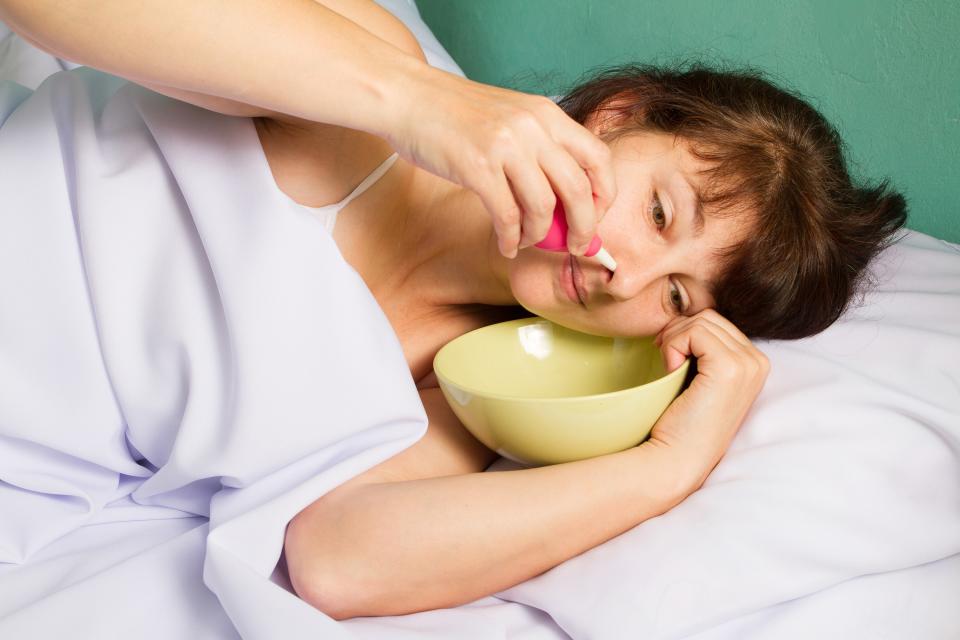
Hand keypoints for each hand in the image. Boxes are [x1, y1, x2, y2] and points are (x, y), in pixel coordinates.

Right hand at [385, 65, 616, 257]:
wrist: (407, 96)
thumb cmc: (456, 114)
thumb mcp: (511, 117)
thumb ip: (539, 148)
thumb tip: (565, 203)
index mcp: (546, 114)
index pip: (597, 157)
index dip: (603, 194)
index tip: (595, 216)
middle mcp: (532, 127)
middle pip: (577, 188)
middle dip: (583, 227)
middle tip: (576, 245)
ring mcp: (505, 146)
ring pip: (543, 206)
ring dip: (540, 235)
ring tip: (529, 242)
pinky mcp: (477, 166)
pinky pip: (507, 215)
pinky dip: (510, 238)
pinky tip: (507, 244)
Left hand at [644, 309, 769, 493]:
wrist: (675, 459)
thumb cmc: (680, 423)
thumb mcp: (699, 377)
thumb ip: (704, 348)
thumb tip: (684, 312)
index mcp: (754, 363)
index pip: (717, 322)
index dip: (687, 331)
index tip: (669, 354)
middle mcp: (758, 362)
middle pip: (709, 317)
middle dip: (678, 331)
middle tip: (663, 357)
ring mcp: (748, 365)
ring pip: (700, 321)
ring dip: (673, 339)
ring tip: (668, 367)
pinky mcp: (730, 368)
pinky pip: (694, 331)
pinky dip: (673, 345)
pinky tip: (670, 370)